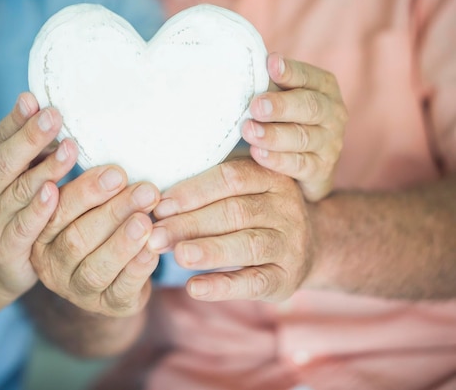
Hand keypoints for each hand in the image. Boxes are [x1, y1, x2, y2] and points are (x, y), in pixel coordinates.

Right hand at [0, 93, 76, 300]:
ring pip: (19, 191)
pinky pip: (22, 227)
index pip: (1, 138)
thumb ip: (32, 151)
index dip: (17, 119)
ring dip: (46, 169)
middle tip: (54, 115)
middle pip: (7, 160)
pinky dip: (37, 210)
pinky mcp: (5, 247)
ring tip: (70, 149)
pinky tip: (53, 193)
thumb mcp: (19, 178)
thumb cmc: (16, 211)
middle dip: (30, 136)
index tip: (36, 99)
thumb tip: (53, 114)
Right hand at [31, 166, 160, 316]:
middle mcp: (52, 264)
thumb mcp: (89, 207)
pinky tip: (152, 250)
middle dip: (113, 212)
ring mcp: (77, 290)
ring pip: (95, 268)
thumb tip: (115, 170)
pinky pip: (120, 289)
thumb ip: (92, 190)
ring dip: (122, 242)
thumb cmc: (101, 228)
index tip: (115, 172)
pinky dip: (136, 269)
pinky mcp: (107, 306)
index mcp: (41, 234)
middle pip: (76, 239)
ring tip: (145, 221)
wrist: (115, 277)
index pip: (58, 211)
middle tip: (144, 191)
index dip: (86, 191)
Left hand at [147, 158, 312, 301]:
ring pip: (247, 245)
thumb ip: (208, 187)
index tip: (160, 205)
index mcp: (271, 176)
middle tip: (155, 235)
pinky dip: (223, 286)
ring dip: (208, 251)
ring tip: (177, 255)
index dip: (193, 191)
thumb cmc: (256, 212)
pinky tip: (194, 288)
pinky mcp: (287, 278)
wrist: (310, 246)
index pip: (230, 178)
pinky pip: (254, 282)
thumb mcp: (243, 190)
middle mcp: (286, 207)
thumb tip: (154, 200)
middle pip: (234, 212)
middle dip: (190, 223)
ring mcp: (290, 243)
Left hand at [243, 53, 347, 201]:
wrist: (302, 168)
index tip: (270, 63)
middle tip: (256, 106)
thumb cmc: (283, 121)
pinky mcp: (320, 170)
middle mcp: (332, 114)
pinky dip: (277, 160)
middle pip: (310, 107)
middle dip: (281, 106)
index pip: (309, 77)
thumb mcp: (280, 99)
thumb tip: (237, 66)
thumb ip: (266, 84)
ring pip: (303, 137)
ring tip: (249, 131)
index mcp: (324, 88)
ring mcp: (329, 143)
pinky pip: (299, 164)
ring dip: (274, 135)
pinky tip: (258, 154)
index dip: (291, 71)